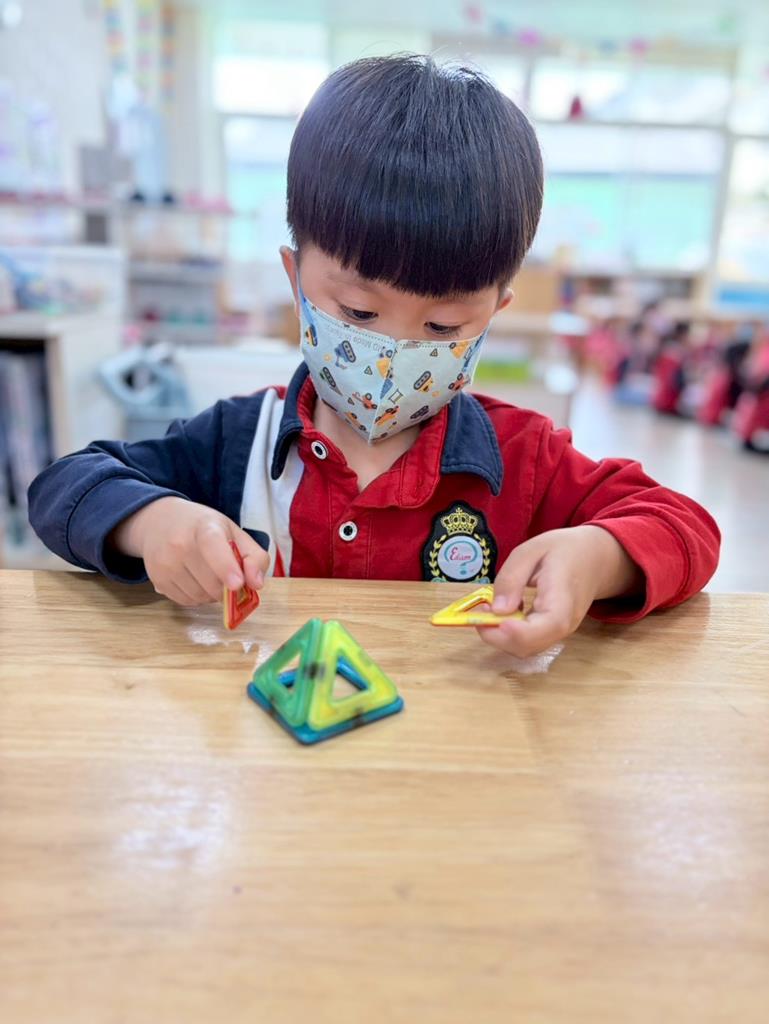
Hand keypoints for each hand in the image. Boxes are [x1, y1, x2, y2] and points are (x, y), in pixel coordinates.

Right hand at [110, 496, 269, 606]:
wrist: (158, 522)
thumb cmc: (202, 527)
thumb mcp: (233, 532)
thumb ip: (254, 556)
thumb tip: (256, 584)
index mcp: (204, 526)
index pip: (212, 546)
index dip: (225, 567)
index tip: (237, 584)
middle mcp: (180, 544)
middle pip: (211, 582)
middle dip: (227, 588)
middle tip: (229, 577)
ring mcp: (165, 563)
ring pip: (200, 596)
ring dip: (212, 594)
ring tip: (209, 575)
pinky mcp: (157, 580)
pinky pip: (187, 602)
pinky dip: (198, 597)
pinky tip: (196, 580)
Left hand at [478, 526, 642, 657]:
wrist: (596, 559)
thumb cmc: (565, 550)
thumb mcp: (532, 550)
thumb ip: (512, 578)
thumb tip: (496, 610)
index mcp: (563, 599)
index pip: (542, 629)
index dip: (512, 632)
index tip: (488, 617)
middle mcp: (564, 624)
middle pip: (528, 646)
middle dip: (496, 636)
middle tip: (478, 611)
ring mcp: (559, 632)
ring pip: (525, 648)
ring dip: (499, 636)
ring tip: (486, 609)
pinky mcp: (551, 633)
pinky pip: (527, 642)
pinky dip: (507, 633)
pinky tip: (500, 613)